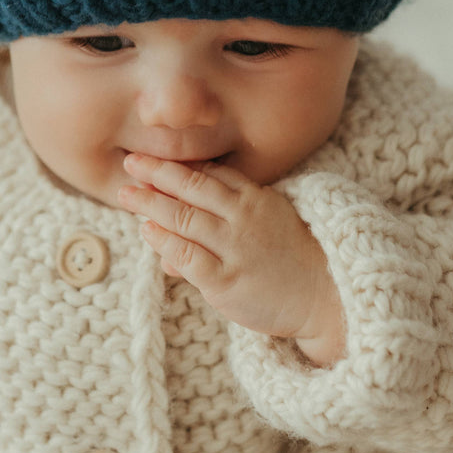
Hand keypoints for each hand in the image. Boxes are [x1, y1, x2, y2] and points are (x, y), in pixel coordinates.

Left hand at [118, 152, 345, 366]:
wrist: (325, 298)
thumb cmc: (292, 257)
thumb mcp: (268, 220)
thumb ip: (230, 210)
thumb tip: (202, 202)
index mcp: (256, 198)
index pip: (209, 173)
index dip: (178, 164)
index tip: (152, 155)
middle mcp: (244, 218)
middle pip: (192, 188)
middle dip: (156, 172)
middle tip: (130, 161)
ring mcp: (235, 249)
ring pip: (183, 218)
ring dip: (151, 204)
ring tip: (127, 194)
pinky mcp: (226, 282)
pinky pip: (186, 256)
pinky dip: (163, 242)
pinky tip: (147, 232)